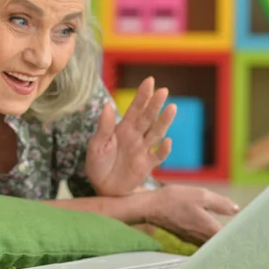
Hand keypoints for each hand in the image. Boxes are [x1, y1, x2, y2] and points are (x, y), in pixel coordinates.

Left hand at [85, 77, 175, 196]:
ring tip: (172, 108)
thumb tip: (107, 105)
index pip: (135, 109)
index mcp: (123, 128)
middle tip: (163, 91)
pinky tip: (167, 141)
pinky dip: (164, 150)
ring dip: (164, 121)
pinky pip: (157, 156)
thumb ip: (103, 127)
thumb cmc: (98, 164)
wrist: (103, 188)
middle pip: (148, 118)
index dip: (142, 95)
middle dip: (155, 104)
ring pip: (156, 133)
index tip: (150, 81)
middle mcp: (136, 136)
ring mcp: (143, 149)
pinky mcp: (147, 165)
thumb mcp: (96, 145)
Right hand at [140, 184, 239, 245]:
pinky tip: (212, 229)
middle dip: (233, 241)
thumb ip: (220, 203)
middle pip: (223, 245)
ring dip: (222, 240)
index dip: (243, 240)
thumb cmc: (174, 199)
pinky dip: (210, 238)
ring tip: (232, 234)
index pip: (231, 241)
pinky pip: (203, 241)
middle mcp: (202, 238)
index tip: (253, 238)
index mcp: (210, 229)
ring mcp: (193, 239)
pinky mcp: (186, 236)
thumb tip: (236, 209)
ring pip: (212, 244)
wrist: (151, 207)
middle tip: (245, 237)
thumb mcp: (200, 195)